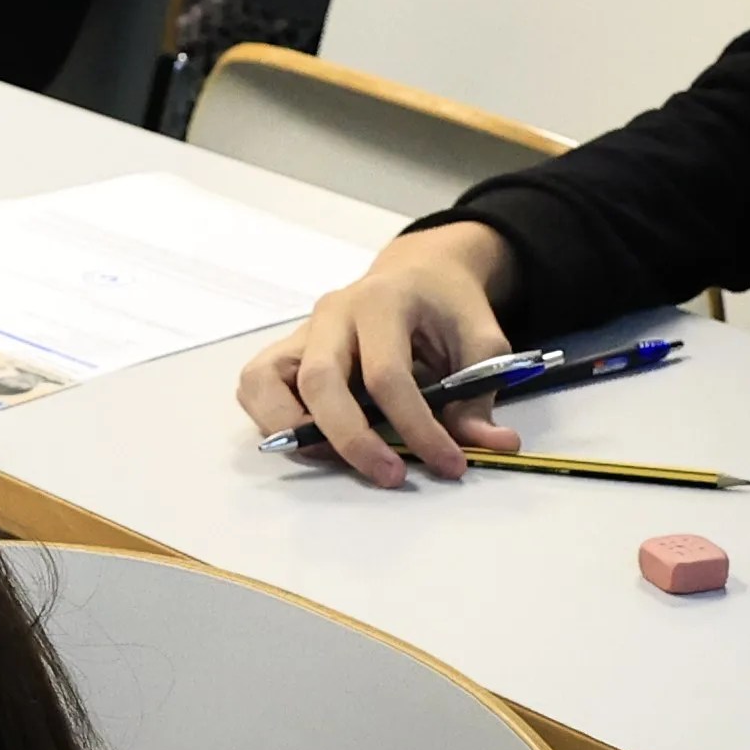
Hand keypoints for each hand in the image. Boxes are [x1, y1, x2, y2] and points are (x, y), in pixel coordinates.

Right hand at [238, 224, 524, 489]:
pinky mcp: (286, 350)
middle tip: (391, 476)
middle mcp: (332, 313)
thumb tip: (493, 445)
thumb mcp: (481, 341)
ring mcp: (302, 331)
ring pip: (266, 381)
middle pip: (320, 381)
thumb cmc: (447, 307)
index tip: (451, 464)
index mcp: (383, 301)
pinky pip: (256, 385)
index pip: (387, 375)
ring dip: (292, 430)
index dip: (417, 427)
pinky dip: (271, 419)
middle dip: (351, 440)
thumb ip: (479, 393)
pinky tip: (313, 441)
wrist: (419, 273)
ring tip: (334, 461)